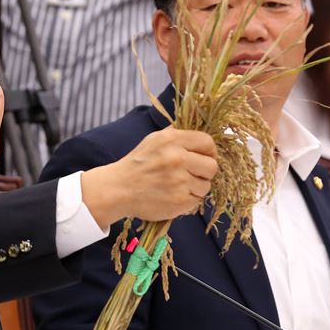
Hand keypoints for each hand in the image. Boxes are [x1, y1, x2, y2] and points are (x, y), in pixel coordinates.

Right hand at [81, 127, 217, 228]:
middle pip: (212, 166)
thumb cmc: (137, 164)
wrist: (118, 188)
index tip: (204, 157)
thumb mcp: (153, 140)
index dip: (209, 151)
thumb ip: (176, 134)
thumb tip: (197, 129)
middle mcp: (177, 158)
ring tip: (178, 186)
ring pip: (206, 186)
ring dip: (195, 187)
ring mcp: (179, 181)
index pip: (207, 142)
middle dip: (204, 171)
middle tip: (191, 174)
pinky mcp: (179, 200)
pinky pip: (196, 200)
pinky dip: (187, 200)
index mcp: (172, 140)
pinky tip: (172, 195)